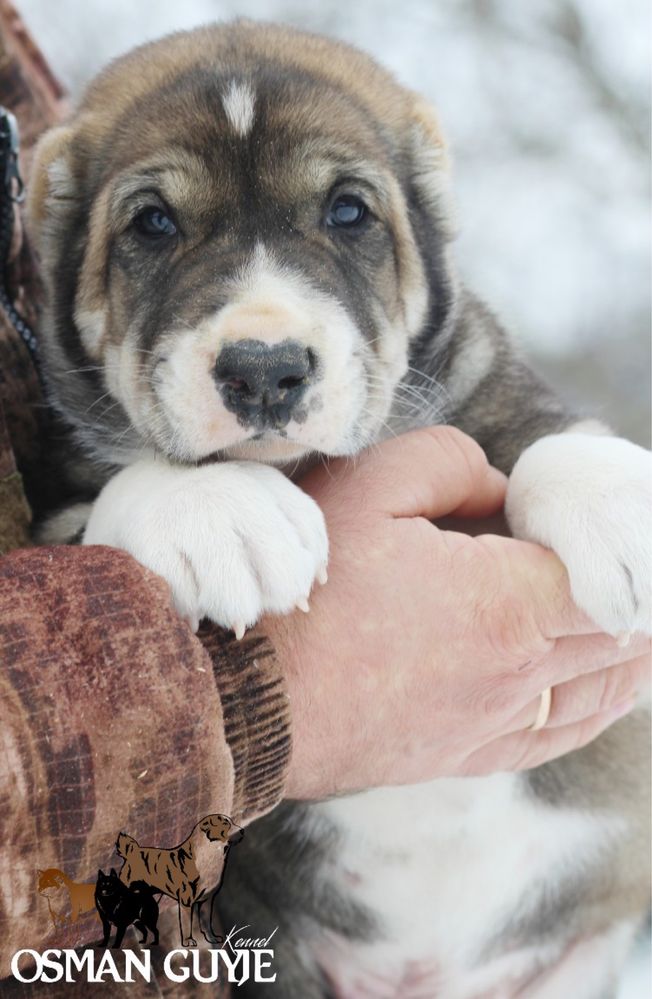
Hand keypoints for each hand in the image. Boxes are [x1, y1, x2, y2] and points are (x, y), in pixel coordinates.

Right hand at [83, 457, 327, 635]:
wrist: (136, 497)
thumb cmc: (212, 521)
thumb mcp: (257, 520)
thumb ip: (289, 553)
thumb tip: (303, 604)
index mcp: (262, 482)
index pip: (308, 534)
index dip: (305, 572)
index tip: (288, 586)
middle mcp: (231, 492)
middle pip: (283, 572)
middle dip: (276, 601)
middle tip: (258, 604)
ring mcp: (190, 513)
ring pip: (237, 599)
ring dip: (230, 612)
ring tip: (219, 602)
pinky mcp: (150, 538)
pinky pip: (189, 602)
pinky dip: (190, 611)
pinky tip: (186, 600)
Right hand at [262, 427, 649, 798]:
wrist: (246, 701)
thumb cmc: (303, 591)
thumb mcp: (369, 487)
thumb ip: (451, 464)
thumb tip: (498, 489)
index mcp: (507, 601)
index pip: (611, 570)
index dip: (625, 539)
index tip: (620, 515)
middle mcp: (518, 672)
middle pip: (620, 632)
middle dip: (635, 588)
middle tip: (626, 555)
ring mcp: (495, 722)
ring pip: (603, 687)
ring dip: (634, 648)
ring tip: (644, 618)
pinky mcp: (466, 754)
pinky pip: (561, 732)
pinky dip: (602, 704)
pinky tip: (613, 689)